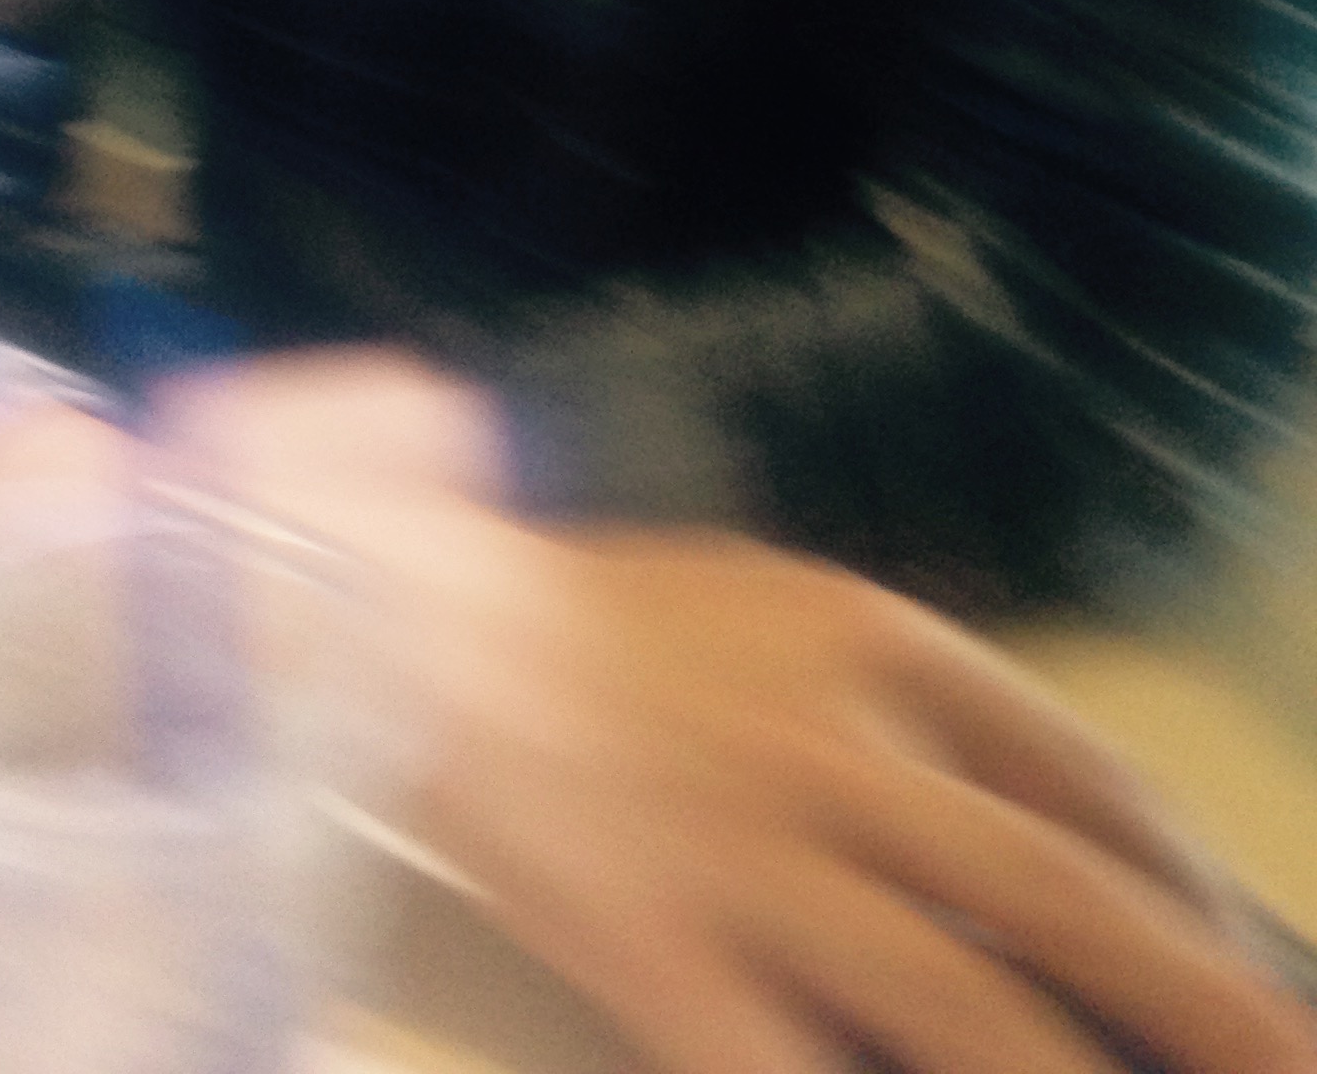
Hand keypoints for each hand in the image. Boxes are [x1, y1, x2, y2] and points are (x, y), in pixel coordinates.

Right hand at [359, 513, 1311, 1073]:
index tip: (1227, 925)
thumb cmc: (577, 609)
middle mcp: (837, 757)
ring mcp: (755, 869)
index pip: (1071, 763)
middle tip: (1297, 1061)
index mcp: (863, 642)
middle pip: (1063, 897)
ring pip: (965, 1016)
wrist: (396, 622)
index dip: (1171, 862)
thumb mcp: (754, 595)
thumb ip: (873, 683)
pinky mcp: (666, 964)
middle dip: (1203, 998)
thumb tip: (1001, 795)